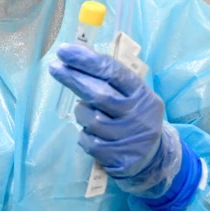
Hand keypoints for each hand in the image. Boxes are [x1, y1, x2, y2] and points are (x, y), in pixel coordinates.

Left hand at [49, 43, 181, 195]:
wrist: (154, 157)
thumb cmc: (133, 117)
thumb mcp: (132, 95)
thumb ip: (110, 79)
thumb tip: (77, 56)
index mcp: (142, 94)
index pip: (113, 72)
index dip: (87, 60)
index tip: (65, 51)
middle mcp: (139, 115)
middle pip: (100, 94)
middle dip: (74, 79)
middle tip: (55, 68)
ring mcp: (130, 138)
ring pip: (92, 120)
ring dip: (81, 112)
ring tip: (84, 111)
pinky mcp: (120, 159)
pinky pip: (90, 142)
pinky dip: (84, 135)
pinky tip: (90, 133)